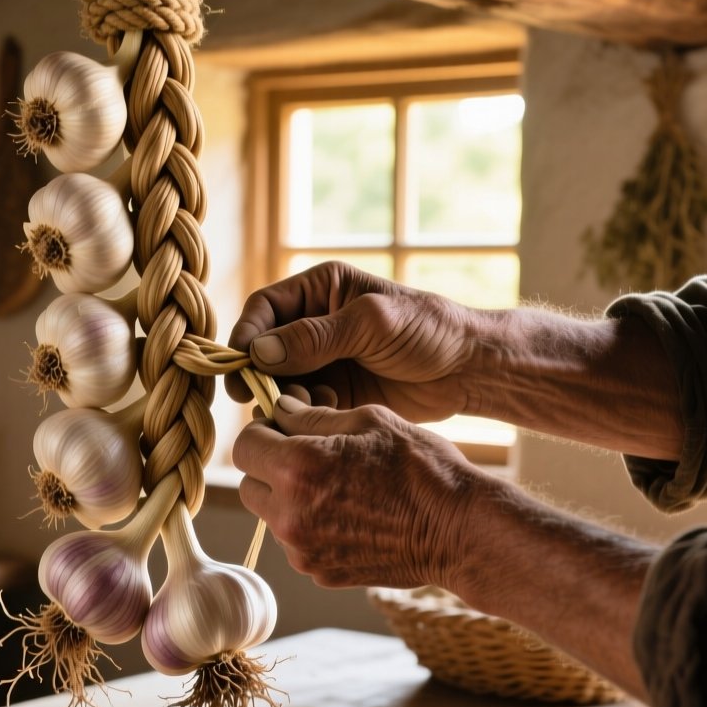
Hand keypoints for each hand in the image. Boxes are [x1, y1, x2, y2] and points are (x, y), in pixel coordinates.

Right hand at [226, 261, 478, 423]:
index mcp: (320, 290)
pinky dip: (302, 414)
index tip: (238, 364)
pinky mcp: (334, 393)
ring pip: (279, 381)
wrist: (469, 370)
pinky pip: (302, 404)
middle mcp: (314, 323)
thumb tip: (260, 352)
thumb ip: (316, 336)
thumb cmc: (428, 330)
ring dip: (282, 396)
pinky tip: (323, 417)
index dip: (245, 334)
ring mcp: (323, 361)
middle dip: (258, 373)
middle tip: (252, 398)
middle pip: (264, 348)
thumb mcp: (372, 324)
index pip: (264, 308)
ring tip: (299, 409)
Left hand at [232, 394, 484, 589]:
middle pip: (249, 483)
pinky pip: (296, 542)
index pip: (244, 445)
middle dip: (270, 467)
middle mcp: (289, 514)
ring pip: (270, 515)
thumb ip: (311, 416)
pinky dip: (310, 527)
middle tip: (309, 457)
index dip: (263, 432)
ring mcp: (302, 549)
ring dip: (288, 499)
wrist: (458, 531)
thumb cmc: (421, 467)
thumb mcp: (369, 420)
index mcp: (297, 467)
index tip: (286, 429)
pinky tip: (349, 515)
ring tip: (336, 487)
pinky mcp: (318, 572)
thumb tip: (278, 411)